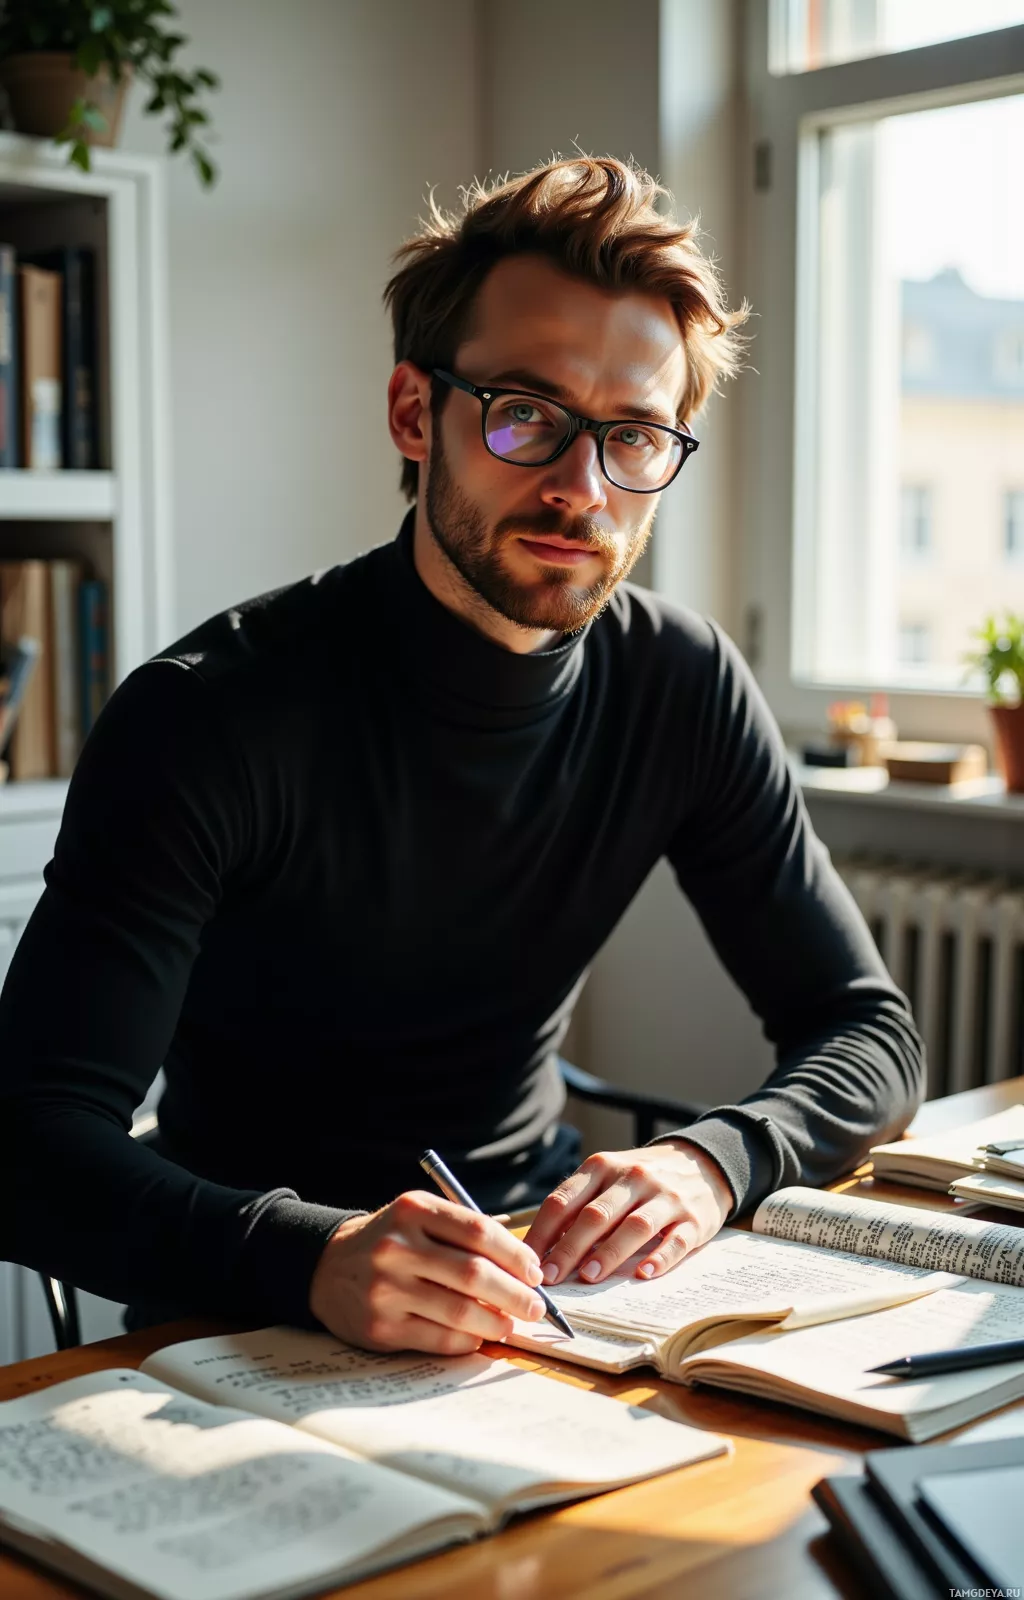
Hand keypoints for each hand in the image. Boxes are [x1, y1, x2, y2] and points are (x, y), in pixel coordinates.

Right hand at [309, 1191, 547, 1355]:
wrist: (326, 1267)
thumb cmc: (390, 1241)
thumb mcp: (419, 1218)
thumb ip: (464, 1235)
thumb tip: (523, 1270)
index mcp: (413, 1210)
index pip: (479, 1231)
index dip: (516, 1255)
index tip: (535, 1272)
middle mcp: (397, 1247)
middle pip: (474, 1274)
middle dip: (515, 1294)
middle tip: (536, 1306)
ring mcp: (386, 1289)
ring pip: (459, 1311)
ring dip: (496, 1322)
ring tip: (511, 1324)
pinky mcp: (380, 1326)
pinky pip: (438, 1338)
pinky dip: (468, 1340)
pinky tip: (479, 1336)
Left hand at [523, 1140, 734, 1285]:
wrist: (701, 1163)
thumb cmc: (641, 1180)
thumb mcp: (608, 1178)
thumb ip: (579, 1205)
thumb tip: (543, 1249)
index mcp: (603, 1167)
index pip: (564, 1200)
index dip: (543, 1232)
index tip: (528, 1261)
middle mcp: (633, 1178)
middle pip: (596, 1215)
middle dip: (569, 1248)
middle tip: (551, 1277)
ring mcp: (666, 1197)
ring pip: (633, 1227)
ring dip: (608, 1253)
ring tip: (588, 1277)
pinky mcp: (694, 1219)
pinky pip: (676, 1241)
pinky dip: (660, 1258)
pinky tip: (644, 1273)